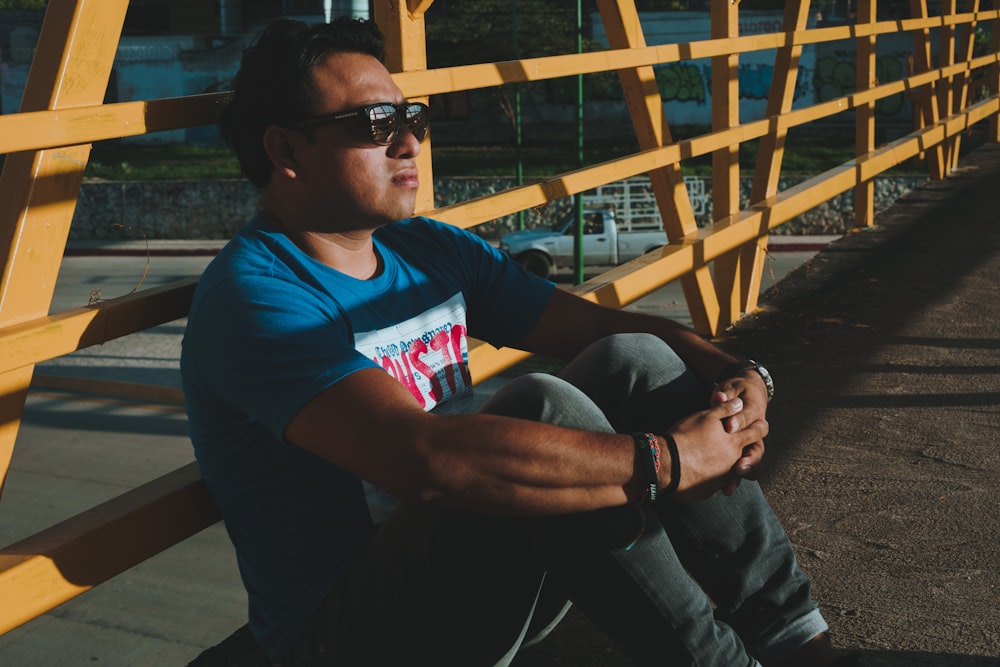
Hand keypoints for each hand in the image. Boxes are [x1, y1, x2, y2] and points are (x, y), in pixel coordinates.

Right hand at [665, 397, 767, 502]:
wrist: (666, 464)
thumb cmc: (685, 437)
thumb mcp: (705, 417)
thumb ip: (724, 410)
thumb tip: (739, 403)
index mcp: (734, 442)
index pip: (756, 433)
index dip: (760, 427)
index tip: (762, 424)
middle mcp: (733, 461)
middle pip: (748, 457)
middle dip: (750, 453)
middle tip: (747, 451)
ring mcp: (722, 478)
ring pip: (731, 472)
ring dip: (729, 468)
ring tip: (718, 463)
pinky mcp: (709, 490)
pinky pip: (715, 484)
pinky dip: (712, 478)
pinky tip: (703, 474)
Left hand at [710, 371, 768, 494]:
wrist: (745, 395)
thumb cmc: (735, 391)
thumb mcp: (730, 387)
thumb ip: (725, 393)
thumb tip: (719, 395)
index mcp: (754, 412)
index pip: (748, 418)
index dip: (739, 422)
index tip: (728, 426)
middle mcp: (755, 432)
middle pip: (756, 449)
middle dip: (748, 459)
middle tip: (739, 467)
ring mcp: (749, 445)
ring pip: (750, 464)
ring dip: (740, 476)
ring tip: (728, 488)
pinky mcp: (741, 453)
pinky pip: (740, 469)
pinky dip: (732, 479)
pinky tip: (721, 489)